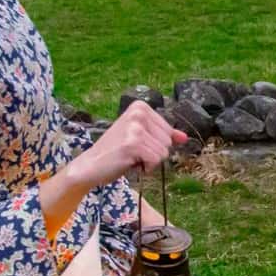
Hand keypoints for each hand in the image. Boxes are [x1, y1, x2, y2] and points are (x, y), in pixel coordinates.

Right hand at [66, 101, 186, 192]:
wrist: (91, 165)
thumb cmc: (116, 151)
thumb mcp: (141, 138)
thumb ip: (163, 136)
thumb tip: (185, 138)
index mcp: (140, 107)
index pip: (168, 131)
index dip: (155, 144)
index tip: (135, 144)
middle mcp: (138, 113)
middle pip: (168, 142)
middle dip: (153, 153)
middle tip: (132, 152)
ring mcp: (135, 127)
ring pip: (164, 153)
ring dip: (149, 161)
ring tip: (130, 157)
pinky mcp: (133, 143)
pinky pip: (156, 161)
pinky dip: (146, 168)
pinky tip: (129, 163)